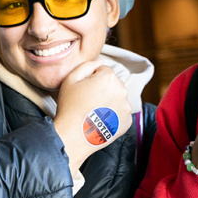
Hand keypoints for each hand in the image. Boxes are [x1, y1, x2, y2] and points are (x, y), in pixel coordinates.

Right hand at [54, 60, 131, 175]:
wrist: (72, 136)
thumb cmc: (69, 107)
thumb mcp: (71, 79)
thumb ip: (87, 65)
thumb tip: (100, 61)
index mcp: (109, 77)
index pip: (104, 70)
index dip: (92, 78)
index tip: (85, 90)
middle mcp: (122, 90)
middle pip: (113, 83)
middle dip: (104, 89)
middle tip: (89, 101)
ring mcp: (127, 107)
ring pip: (118, 98)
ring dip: (110, 101)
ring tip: (95, 112)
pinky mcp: (128, 121)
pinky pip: (121, 112)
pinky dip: (113, 115)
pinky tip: (101, 120)